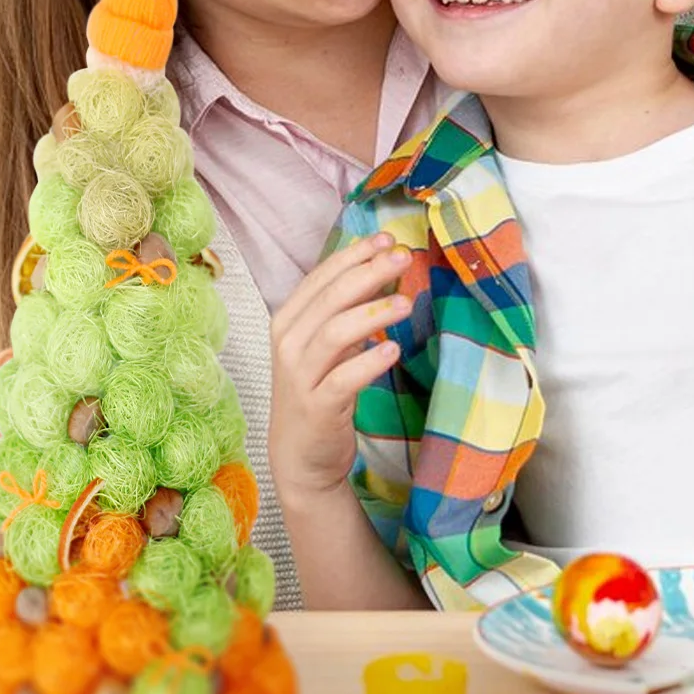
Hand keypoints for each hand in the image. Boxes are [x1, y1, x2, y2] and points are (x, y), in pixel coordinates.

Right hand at [269, 233, 409, 502]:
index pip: (320, 277)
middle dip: (368, 273)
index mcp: (288, 321)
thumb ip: (343, 312)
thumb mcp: (324, 346)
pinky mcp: (317, 406)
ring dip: (373, 313)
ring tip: (406, 302)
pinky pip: (344, 378)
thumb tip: (380, 269)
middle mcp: (288, 344)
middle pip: (330, 298)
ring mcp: (300, 376)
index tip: (385, 238)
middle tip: (402, 258)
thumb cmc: (318, 390)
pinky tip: (393, 350)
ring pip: (335, 332)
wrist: (300, 455)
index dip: (353, 254)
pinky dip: (369, 361)